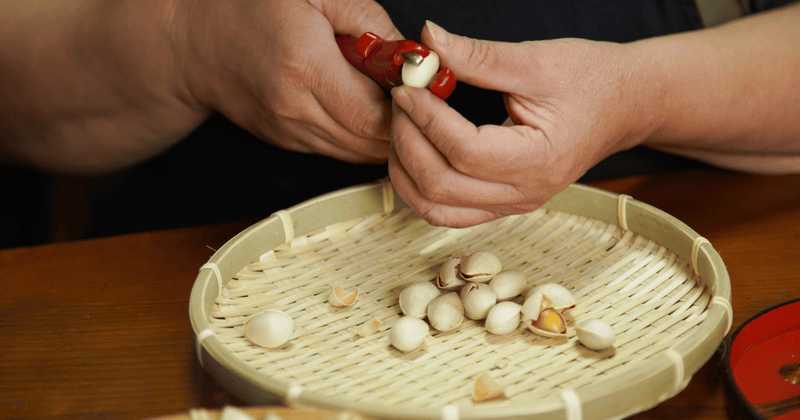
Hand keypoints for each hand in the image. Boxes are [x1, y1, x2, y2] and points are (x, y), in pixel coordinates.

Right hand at [179, 0, 401, 162]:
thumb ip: (369, 20)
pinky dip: (359, 136)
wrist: (194, 42)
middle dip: (403, 124)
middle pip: (372, 143)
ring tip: (387, 98)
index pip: (376, 116)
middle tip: (413, 94)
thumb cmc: (252, 7)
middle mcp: (296, 111)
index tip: (422, 87)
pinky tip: (359, 106)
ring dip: (383, 133)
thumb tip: (413, 57)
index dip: (409, 109)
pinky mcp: (286, 144)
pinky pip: (338, 150)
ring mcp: (289, 134)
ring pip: (358, 154)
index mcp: (306, 68)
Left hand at [389, 21, 659, 226]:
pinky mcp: (503, 205)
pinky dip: (420, 188)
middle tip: (399, 101)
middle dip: (407, 141)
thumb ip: (478, 56)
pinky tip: (412, 154)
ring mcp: (513, 205)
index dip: (425, 118)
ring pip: (436, 209)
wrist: (625, 105)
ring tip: (401, 127)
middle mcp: (524, 193)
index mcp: (538, 160)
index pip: (463, 151)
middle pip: (440, 186)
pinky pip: (448, 212)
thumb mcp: (537, 61)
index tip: (407, 86)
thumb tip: (428, 41)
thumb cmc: (591, 80)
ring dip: (406, 172)